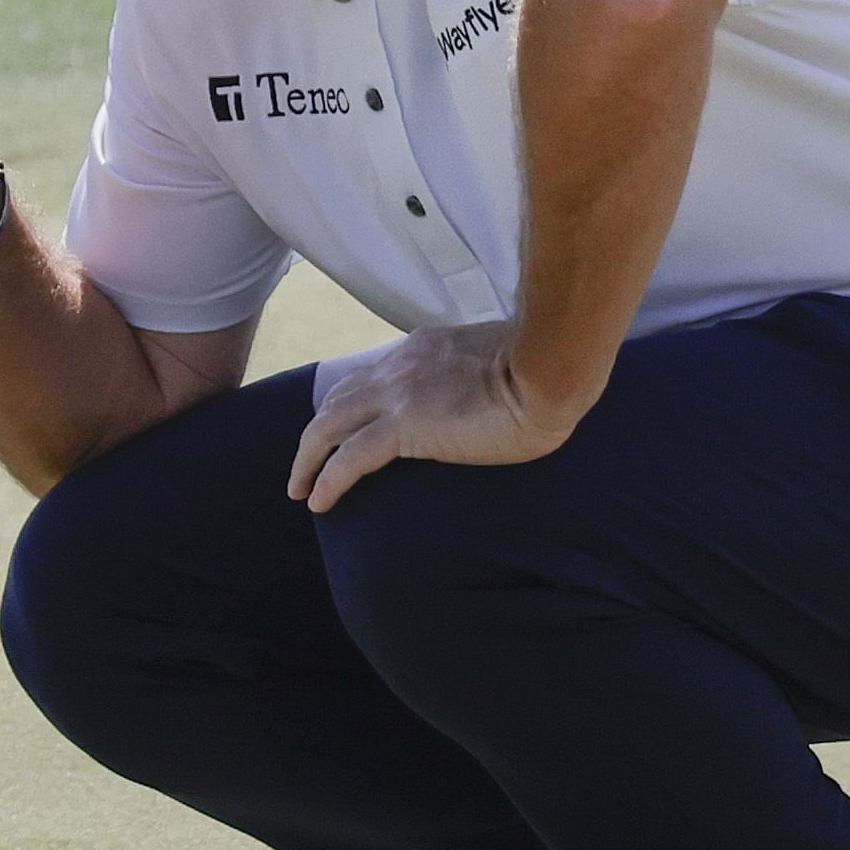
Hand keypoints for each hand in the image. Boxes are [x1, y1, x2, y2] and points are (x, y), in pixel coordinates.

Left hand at [288, 322, 592, 511]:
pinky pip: (349, 458)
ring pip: (329, 426)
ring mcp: (398, 394)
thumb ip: (477, 372)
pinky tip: (319, 502)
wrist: (550, 370)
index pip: (374, 373)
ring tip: (299, 488)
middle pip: (338, 398)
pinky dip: (327, 480)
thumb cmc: (545, 371)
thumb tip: (485, 390)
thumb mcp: (500, 362)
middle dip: (317, 431)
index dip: (352, 401)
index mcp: (425, 347)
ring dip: (308, 459)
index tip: (344, 426)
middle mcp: (401, 365)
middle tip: (306, 462)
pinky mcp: (404, 426)